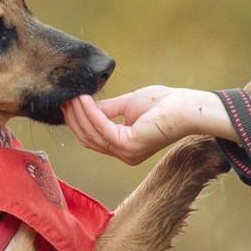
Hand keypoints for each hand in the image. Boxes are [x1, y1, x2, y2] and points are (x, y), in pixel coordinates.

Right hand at [62, 87, 234, 164]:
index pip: (92, 137)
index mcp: (124, 148)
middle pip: (88, 138)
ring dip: (79, 114)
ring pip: (91, 134)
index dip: (77, 121)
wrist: (187, 108)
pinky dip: (90, 113)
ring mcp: (126, 153)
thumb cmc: (164, 104)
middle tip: (63, 99)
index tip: (66, 103)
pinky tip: (84, 99)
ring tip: (72, 96)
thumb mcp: (127, 105)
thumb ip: (106, 109)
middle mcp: (123, 155)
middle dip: (73, 118)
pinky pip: (101, 128)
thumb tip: (84, 106)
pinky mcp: (128, 145)